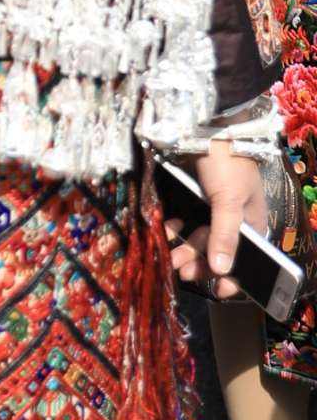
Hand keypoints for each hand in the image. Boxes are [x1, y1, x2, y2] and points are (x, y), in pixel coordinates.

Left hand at [167, 143, 267, 299]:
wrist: (208, 127)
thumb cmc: (228, 165)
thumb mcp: (229, 202)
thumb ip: (225, 236)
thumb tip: (221, 272)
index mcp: (253, 225)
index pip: (247, 260)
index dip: (235, 278)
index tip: (219, 292)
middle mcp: (235, 222)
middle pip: (218, 253)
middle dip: (200, 263)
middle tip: (180, 271)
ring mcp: (214, 211)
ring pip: (200, 239)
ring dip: (185, 249)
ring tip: (169, 254)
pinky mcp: (196, 201)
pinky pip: (187, 223)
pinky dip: (177, 229)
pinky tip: (167, 229)